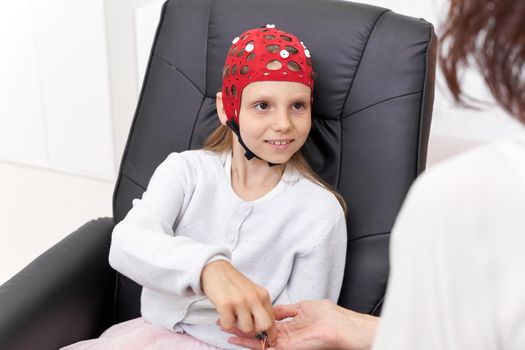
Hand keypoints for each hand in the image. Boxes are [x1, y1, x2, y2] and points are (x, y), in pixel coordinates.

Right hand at [200, 260, 276, 343]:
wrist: (216, 269)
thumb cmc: (233, 283)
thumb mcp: (252, 292)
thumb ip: (259, 307)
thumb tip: (264, 328)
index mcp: (262, 295)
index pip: (272, 320)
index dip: (271, 333)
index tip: (269, 340)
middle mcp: (254, 297)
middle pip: (264, 326)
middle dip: (256, 331)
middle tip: (246, 327)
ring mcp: (240, 301)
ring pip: (246, 328)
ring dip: (237, 327)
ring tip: (232, 316)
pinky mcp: (225, 304)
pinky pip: (228, 326)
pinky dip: (225, 324)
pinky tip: (223, 315)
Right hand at [227, 300, 377, 349]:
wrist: (343, 327)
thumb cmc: (330, 316)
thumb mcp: (303, 307)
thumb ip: (286, 311)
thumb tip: (272, 308)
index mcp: (289, 326)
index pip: (264, 325)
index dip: (250, 320)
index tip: (236, 313)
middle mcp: (285, 337)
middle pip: (258, 334)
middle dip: (240, 329)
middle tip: (223, 323)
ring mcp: (286, 344)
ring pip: (258, 342)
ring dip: (241, 337)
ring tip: (225, 329)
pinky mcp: (288, 348)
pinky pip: (267, 348)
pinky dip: (251, 344)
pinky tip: (238, 340)